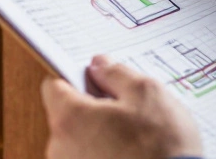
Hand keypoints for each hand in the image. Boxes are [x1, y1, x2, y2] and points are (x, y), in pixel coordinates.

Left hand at [41, 55, 202, 158]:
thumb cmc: (162, 148)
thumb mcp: (147, 93)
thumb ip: (117, 73)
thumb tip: (100, 66)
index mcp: (70, 118)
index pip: (53, 85)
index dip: (75, 77)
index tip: (94, 78)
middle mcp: (60, 148)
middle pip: (66, 114)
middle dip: (91, 107)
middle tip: (124, 109)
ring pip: (79, 139)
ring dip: (100, 133)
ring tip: (133, 136)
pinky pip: (88, 158)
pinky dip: (105, 154)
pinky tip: (131, 154)